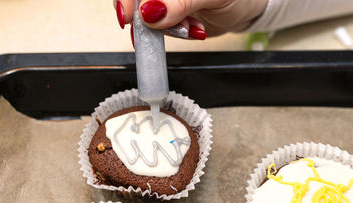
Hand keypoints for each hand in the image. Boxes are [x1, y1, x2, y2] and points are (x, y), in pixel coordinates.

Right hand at [114, 0, 267, 39]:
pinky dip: (173, 33)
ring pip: (143, 16)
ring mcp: (164, 0)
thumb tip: (151, 12)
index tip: (128, 16)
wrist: (242, 12)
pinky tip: (191, 27)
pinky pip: (156, 28)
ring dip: (165, 28)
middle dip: (145, 16)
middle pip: (135, 1)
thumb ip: (181, 2)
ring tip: (191, 25)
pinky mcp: (167, 14)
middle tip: (159, 27)